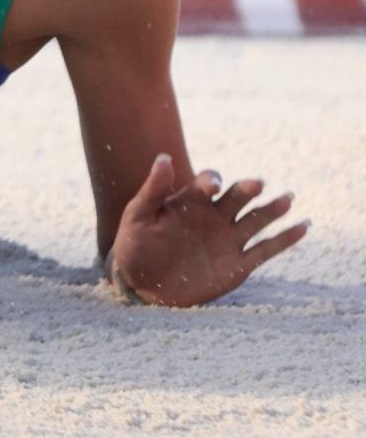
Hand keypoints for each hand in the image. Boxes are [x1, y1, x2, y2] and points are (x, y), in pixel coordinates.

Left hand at [108, 153, 308, 307]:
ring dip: (272, 209)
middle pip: (237, 197)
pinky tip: (303, 226)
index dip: (210, 180)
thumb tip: (163, 156)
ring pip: (257, 220)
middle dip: (246, 189)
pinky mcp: (238, 264)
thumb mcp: (138, 215)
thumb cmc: (135, 243)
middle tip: (257, 183)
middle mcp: (214, 216)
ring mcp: (228, 239)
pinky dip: (285, 239)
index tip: (212, 185)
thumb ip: (152, 189)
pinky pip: (266, 250)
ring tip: (287, 198)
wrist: (142, 281)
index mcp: (191, 201)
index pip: (207, 183)